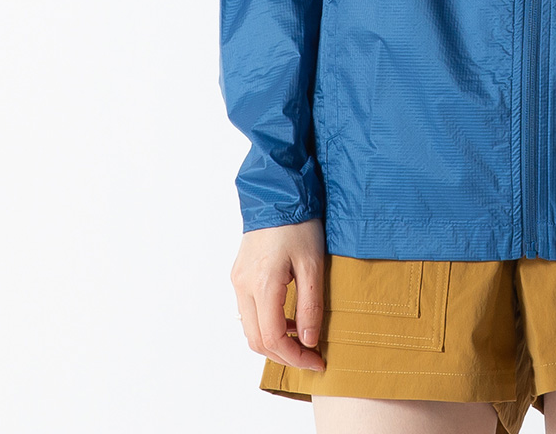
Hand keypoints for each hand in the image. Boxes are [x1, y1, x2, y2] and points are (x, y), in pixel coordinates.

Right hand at [230, 218, 326, 371]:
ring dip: (273, 341)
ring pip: (250, 329)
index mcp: (263, 284)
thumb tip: (307, 341)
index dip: (295, 356)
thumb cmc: (299, 224)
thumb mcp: (313, 263)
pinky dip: (266, 324)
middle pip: (257, 340)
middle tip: (311, 356)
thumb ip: (310, 304)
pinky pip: (248, 312)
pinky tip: (287, 318)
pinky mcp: (239, 275)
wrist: (278, 194)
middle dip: (284, 354)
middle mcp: (243, 286)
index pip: (273, 338)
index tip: (317, 361)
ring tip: (301, 339)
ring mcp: (238, 281)